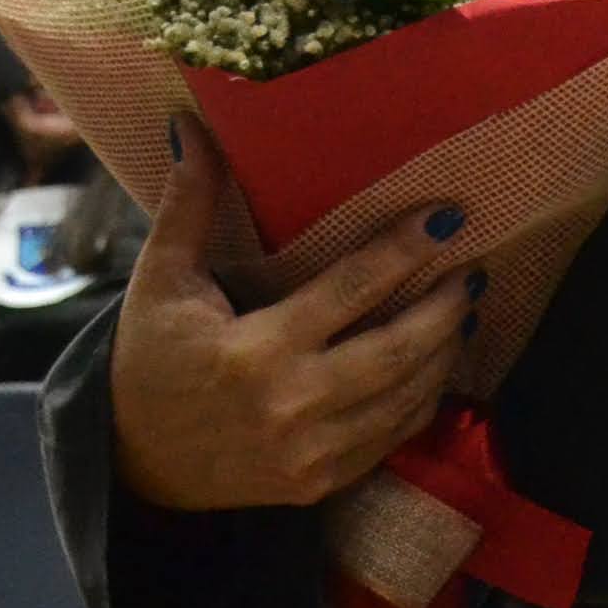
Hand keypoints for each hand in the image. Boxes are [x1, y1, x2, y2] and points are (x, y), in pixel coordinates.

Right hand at [109, 117, 477, 510]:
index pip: (350, 290)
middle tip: (472, 269)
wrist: (134, 462)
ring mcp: (311, 453)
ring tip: (464, 308)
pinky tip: (437, 364)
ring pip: (405, 397)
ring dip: (444, 351)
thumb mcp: (159, 280)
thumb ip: (187, 205)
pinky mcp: (322, 482)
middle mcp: (290, 405)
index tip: (446, 217)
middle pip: (396, 350)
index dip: (404, 250)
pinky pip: (392, 437)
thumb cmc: (150, 360)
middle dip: (443, 307)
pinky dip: (424, 398)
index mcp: (252, 351)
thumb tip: (191, 126)